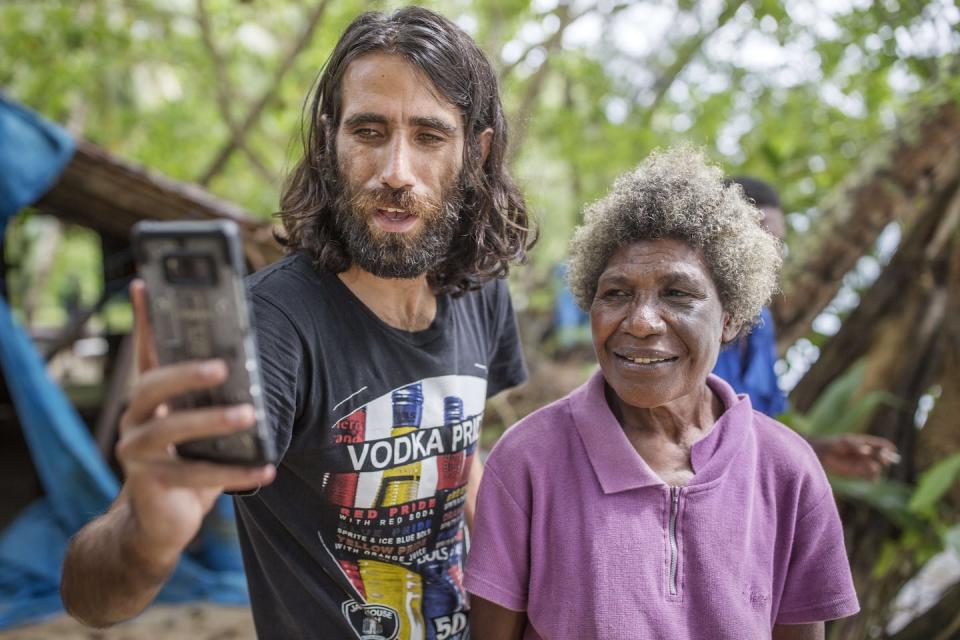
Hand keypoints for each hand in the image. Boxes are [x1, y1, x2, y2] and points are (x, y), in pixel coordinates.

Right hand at [115, 280, 274, 567]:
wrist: (161, 524)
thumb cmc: (189, 463)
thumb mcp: (203, 428)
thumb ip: (218, 399)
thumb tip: (253, 367)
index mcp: (151, 399)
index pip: (147, 352)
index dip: (145, 318)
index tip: (146, 282)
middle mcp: (136, 419)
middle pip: (152, 386)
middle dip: (187, 372)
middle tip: (223, 366)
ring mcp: (137, 452)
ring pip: (172, 429)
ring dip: (213, 421)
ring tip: (249, 414)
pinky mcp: (149, 483)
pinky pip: (195, 475)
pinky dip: (234, 473)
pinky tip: (265, 469)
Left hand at [808, 433, 899, 480]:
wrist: (825, 454)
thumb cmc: (835, 444)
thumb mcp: (845, 442)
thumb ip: (856, 446)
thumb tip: (867, 451)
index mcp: (867, 443)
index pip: (881, 444)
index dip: (887, 447)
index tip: (892, 449)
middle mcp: (868, 454)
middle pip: (882, 456)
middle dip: (884, 458)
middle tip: (884, 460)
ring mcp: (864, 463)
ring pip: (877, 467)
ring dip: (877, 468)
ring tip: (872, 468)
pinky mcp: (858, 472)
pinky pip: (870, 476)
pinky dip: (872, 478)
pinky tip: (871, 480)